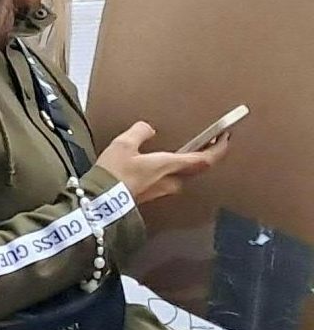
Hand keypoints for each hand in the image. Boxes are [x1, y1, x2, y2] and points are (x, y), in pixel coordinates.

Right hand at [95, 121, 222, 205]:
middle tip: (207, 142)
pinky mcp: (153, 195)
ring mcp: (163, 190)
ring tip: (182, 152)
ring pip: (182, 175)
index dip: (218, 149)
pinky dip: (172, 170)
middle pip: (196, 168)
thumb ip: (139, 133)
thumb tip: (148, 128)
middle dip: (204, 155)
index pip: (203, 159)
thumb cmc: (115, 173)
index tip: (225, 138)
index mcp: (169, 165)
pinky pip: (169, 180)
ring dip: (186, 163)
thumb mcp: (123, 144)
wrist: (103, 201)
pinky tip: (160, 165)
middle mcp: (171, 180)